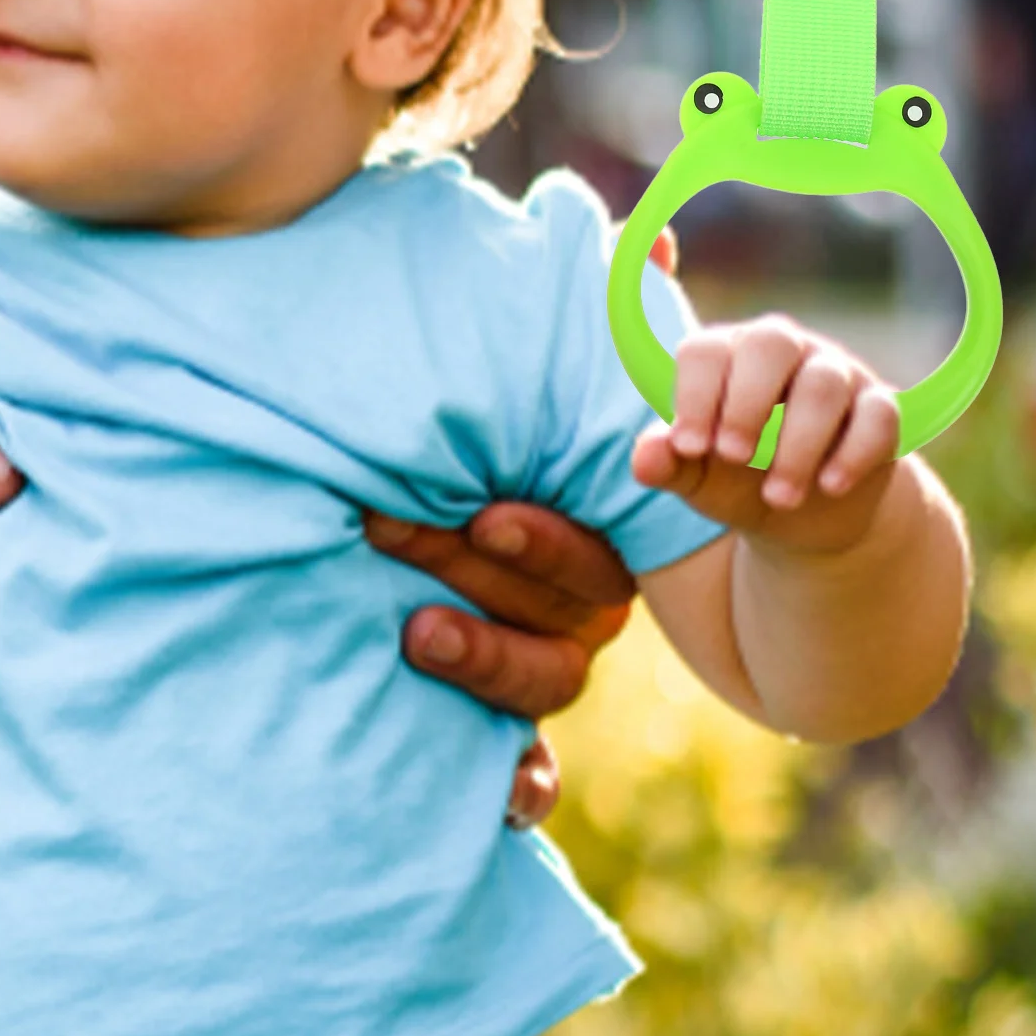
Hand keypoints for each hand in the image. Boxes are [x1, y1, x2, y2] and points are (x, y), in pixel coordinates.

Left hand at [361, 224, 675, 827]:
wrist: (576, 521)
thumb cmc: (574, 446)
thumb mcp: (582, 399)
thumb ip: (623, 325)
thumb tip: (650, 234)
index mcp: (604, 532)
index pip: (580, 547)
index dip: (533, 536)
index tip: (480, 510)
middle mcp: (594, 603)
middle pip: (556, 615)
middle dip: (474, 577)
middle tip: (385, 529)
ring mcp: (562, 655)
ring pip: (542, 680)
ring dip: (484, 663)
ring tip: (413, 633)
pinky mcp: (526, 714)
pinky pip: (537, 768)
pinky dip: (526, 786)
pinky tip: (502, 801)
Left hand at [632, 312, 900, 554]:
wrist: (808, 515)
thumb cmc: (737, 480)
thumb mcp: (699, 478)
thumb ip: (670, 464)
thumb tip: (644, 457)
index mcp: (726, 355)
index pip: (706, 349)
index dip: (694, 395)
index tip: (688, 447)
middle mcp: (782, 350)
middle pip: (770, 343)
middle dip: (746, 404)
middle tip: (732, 457)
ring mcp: (835, 373)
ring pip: (824, 383)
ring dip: (798, 445)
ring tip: (778, 496)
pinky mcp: (879, 407)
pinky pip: (879, 414)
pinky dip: (854, 452)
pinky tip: (830, 487)